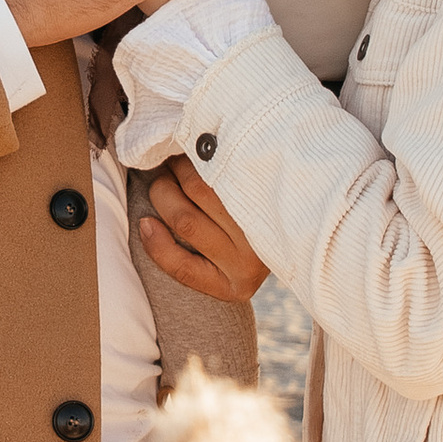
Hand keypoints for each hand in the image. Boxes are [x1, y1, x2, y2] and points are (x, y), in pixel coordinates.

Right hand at [139, 157, 268, 303]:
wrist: (298, 216)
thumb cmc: (237, 234)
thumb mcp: (215, 259)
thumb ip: (184, 248)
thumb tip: (145, 224)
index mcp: (231, 286)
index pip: (183, 269)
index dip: (156, 244)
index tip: (144, 221)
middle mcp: (249, 263)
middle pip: (185, 222)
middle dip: (163, 192)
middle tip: (161, 177)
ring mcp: (262, 228)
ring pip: (200, 190)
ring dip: (179, 169)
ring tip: (177, 162)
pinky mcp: (268, 195)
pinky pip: (219, 169)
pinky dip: (200, 159)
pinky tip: (198, 155)